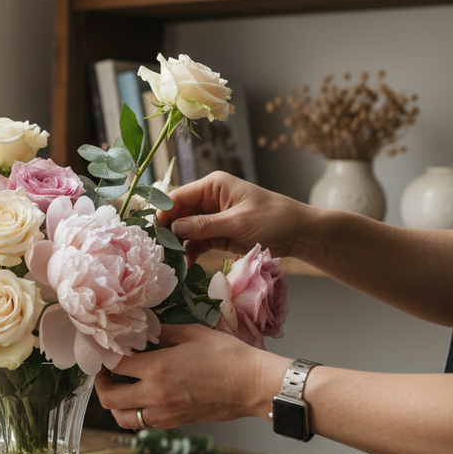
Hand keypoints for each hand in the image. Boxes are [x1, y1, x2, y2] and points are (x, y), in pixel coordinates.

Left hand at [94, 324, 290, 429]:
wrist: (254, 385)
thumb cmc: (228, 356)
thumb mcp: (192, 333)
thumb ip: (162, 332)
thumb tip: (144, 330)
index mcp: (156, 369)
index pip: (113, 366)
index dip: (104, 357)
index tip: (106, 350)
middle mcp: (154, 395)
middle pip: (108, 399)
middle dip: (101, 384)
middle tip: (106, 373)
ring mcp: (164, 413)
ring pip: (122, 418)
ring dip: (116, 404)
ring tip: (122, 388)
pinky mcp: (175, 422)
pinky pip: (143, 423)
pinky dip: (135, 412)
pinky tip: (143, 397)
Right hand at [158, 171, 312, 264]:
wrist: (300, 233)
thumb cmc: (273, 219)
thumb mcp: (237, 222)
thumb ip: (204, 226)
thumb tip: (173, 228)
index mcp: (212, 186)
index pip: (177, 197)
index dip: (163, 214)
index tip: (152, 234)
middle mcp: (207, 199)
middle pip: (176, 215)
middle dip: (166, 232)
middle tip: (157, 254)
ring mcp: (211, 217)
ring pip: (183, 231)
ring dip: (176, 246)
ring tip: (168, 263)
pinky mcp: (216, 234)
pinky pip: (195, 243)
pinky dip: (188, 254)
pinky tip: (183, 267)